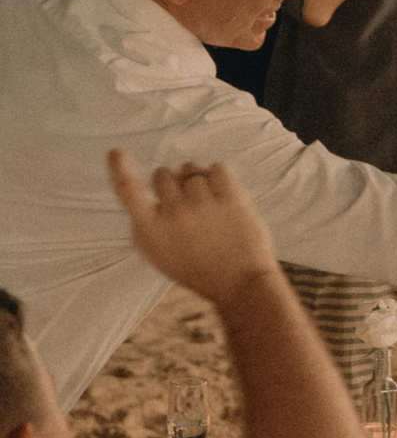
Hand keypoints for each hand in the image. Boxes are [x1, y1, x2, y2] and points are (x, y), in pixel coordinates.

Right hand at [106, 150, 278, 308]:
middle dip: (174, 183)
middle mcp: (172, 214)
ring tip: (210, 210)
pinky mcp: (230, 198)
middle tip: (189, 206)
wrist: (239, 284)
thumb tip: (149, 187)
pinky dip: (220, 177)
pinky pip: (218, 167)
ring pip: (192, 170)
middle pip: (163, 174)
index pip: (128, 193)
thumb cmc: (197, 268)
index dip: (119, 170)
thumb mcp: (158, 253)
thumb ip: (148, 222)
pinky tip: (223, 198)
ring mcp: (201, 205)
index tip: (115, 153)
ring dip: (200, 182)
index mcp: (150, 231)